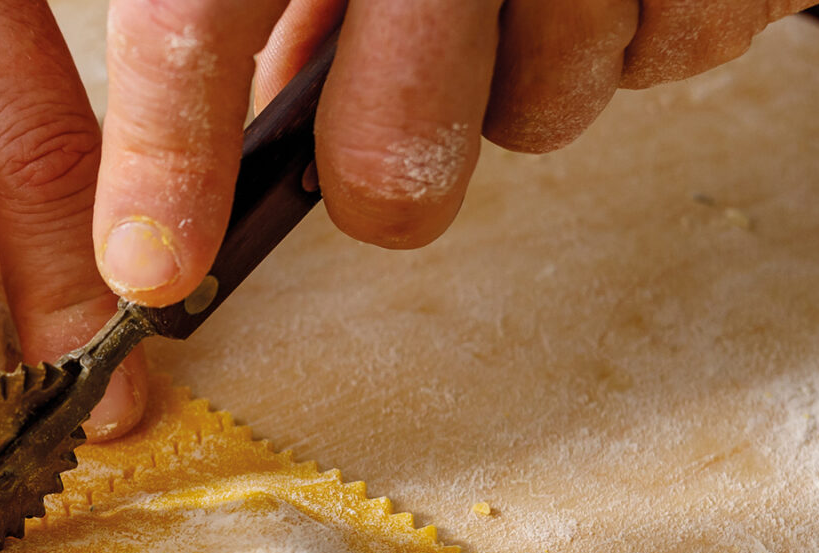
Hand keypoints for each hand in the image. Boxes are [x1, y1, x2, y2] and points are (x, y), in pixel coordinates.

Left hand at [91, 0, 818, 304]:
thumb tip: (245, 103)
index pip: (199, 13)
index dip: (170, 156)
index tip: (152, 261)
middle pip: (395, 140)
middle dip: (378, 184)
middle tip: (374, 174)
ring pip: (541, 112)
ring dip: (522, 83)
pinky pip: (666, 59)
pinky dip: (638, 31)